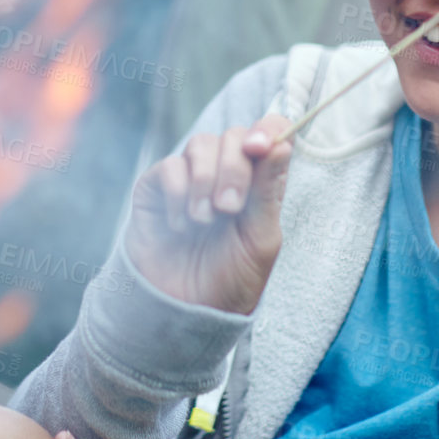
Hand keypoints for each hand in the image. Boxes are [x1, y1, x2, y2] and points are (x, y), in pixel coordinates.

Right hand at [122, 115, 292, 314]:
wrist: (184, 310)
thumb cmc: (230, 278)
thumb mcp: (260, 239)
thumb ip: (268, 191)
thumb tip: (281, 144)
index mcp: (262, 182)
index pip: (272, 132)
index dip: (269, 128)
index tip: (260, 148)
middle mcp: (228, 172)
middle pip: (234, 136)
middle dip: (233, 169)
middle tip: (228, 209)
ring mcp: (192, 176)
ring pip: (200, 144)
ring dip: (205, 182)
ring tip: (204, 221)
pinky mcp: (158, 186)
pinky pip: (169, 167)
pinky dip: (177, 195)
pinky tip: (181, 226)